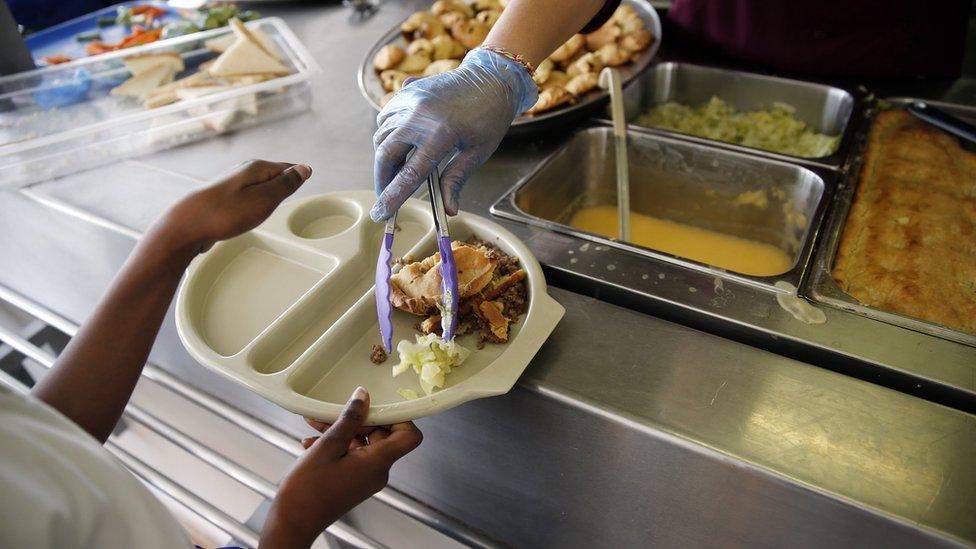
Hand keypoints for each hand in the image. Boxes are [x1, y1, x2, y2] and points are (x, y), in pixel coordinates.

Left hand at [158, 160, 311, 254]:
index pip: (287, 168)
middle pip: (273, 176)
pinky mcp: (223, 199)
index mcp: (257, 168)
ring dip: (268, 196)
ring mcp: (231, 185)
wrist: (188, 225)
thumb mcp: (265, 199)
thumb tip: (304, 168)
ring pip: (259, 187)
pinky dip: (254, 205)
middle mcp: (243, 172)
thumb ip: (286, 184)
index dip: (297, 178)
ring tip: (275, 205)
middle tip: (294, 194)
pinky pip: (247, 198)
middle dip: (283, 186)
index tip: (307, 184)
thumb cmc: (227, 213)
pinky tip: (251, 213)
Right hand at [260, 387, 422, 547]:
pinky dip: (337, 445)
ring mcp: (365, 478)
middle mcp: (377, 472)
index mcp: (378, 463)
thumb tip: (364, 397)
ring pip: (363, 444)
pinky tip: (312, 441)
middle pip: (383, 435)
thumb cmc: (308, 490)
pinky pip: (352, 456)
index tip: (377, 406)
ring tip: (317, 424)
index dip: (398, 418)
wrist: (292, 523)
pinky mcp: (352, 482)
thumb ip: (350, 419)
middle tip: (336, 412)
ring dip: (342, 431)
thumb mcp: (329, 445)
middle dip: (359, 420)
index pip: (409, 436)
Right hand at [370, 48, 536, 221]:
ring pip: (381, 135)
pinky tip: (399, 145)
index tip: (381, 214)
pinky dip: (386, 135)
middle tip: (387, 195)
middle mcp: (419, 115)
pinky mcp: (407, 92)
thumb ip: (457, 179)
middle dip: (382, 179)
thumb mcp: (478, 152)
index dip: (392, 197)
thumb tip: (448, 209)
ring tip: (396, 171)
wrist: (491, 78)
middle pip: (385, 154)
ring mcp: (410, 100)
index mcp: (440, 133)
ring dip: (384, 157)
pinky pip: (386, 118)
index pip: (409, 174)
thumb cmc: (490, 116)